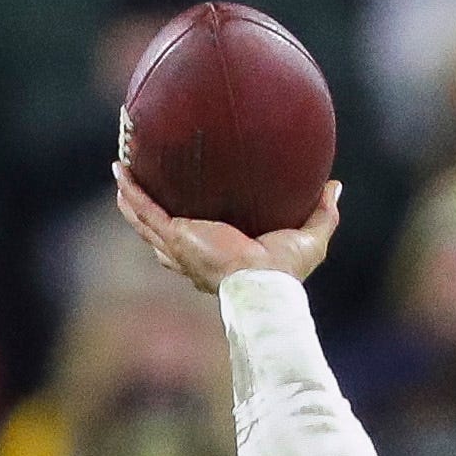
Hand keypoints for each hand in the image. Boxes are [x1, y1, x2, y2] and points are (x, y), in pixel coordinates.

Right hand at [112, 169, 341, 293]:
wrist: (265, 284)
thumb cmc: (285, 272)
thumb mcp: (310, 237)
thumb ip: (323, 213)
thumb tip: (334, 186)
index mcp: (217, 254)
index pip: (194, 241)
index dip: (183, 224)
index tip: (181, 204)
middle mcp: (193, 253)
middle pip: (159, 232)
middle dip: (144, 210)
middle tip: (137, 183)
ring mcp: (181, 245)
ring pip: (145, 221)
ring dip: (130, 199)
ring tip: (121, 174)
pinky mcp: (177, 236)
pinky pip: (147, 212)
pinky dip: (132, 193)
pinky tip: (121, 171)